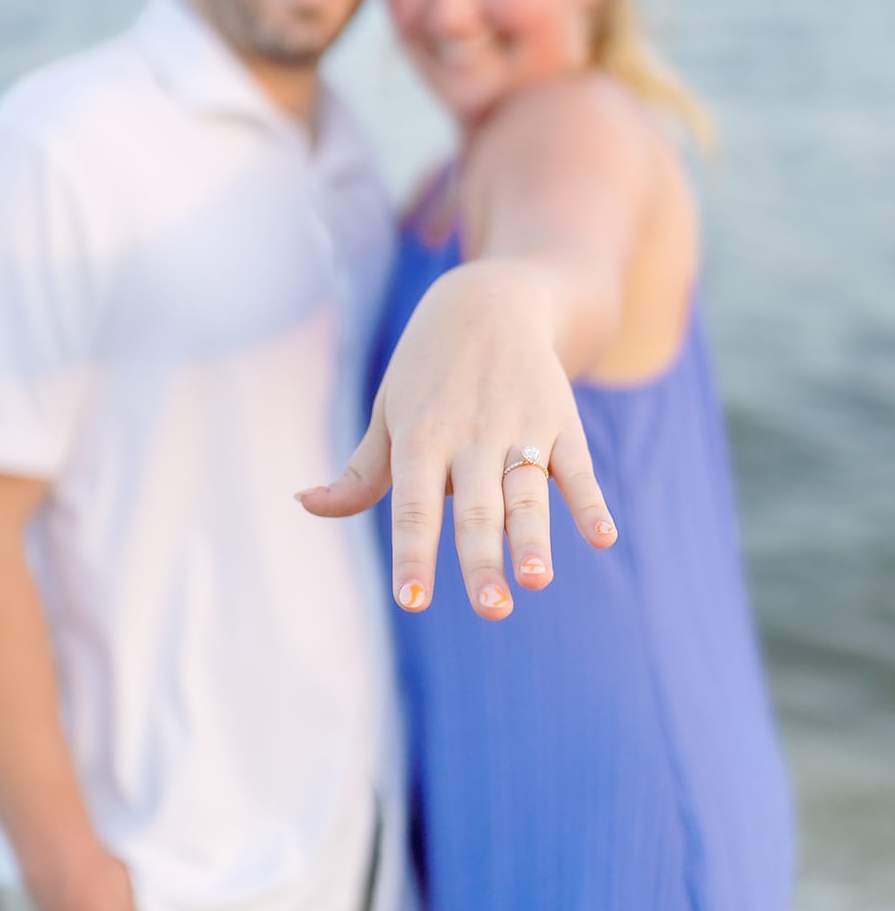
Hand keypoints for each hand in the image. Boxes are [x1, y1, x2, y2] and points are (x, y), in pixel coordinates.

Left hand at [299, 260, 616, 617]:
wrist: (491, 301)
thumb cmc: (427, 371)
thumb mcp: (389, 411)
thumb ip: (361, 472)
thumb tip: (307, 505)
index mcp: (420, 439)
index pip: (413, 507)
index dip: (413, 554)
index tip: (412, 601)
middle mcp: (470, 437)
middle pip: (475, 508)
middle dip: (482, 560)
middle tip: (491, 609)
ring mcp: (519, 428)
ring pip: (526, 493)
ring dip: (534, 538)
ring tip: (536, 580)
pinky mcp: (560, 421)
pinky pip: (577, 467)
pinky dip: (590, 502)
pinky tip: (602, 537)